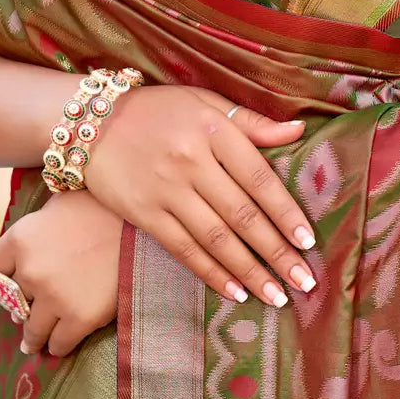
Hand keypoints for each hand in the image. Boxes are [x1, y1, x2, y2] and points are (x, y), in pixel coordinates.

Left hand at [0, 190, 122, 356]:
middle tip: (25, 319)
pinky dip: (58, 345)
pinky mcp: (80, 317)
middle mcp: (31, 270)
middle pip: (14, 303)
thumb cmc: (100, 206)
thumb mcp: (57, 206)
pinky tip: (59, 343)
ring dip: (33, 337)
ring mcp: (55, 296)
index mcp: (20, 239)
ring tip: (35, 342)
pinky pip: (59, 343)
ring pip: (33, 330)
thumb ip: (37, 229)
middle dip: (21, 310)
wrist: (140, 220)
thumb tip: (26, 252)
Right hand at [83, 86, 316, 308]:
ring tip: (277, 296)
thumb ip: (251, 122)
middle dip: (277, 251)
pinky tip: (235, 292)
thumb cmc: (159, 110)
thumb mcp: (204, 102)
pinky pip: (184, 249)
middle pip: (242, 214)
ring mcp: (166, 190)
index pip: (258, 177)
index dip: (285, 211)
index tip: (308, 241)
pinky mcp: (144, 213)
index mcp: (213, 129)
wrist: (91, 122)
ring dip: (250, 271)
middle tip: (304, 281)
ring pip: (216, 238)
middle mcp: (191, 161)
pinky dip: (212, 273)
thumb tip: (299, 130)